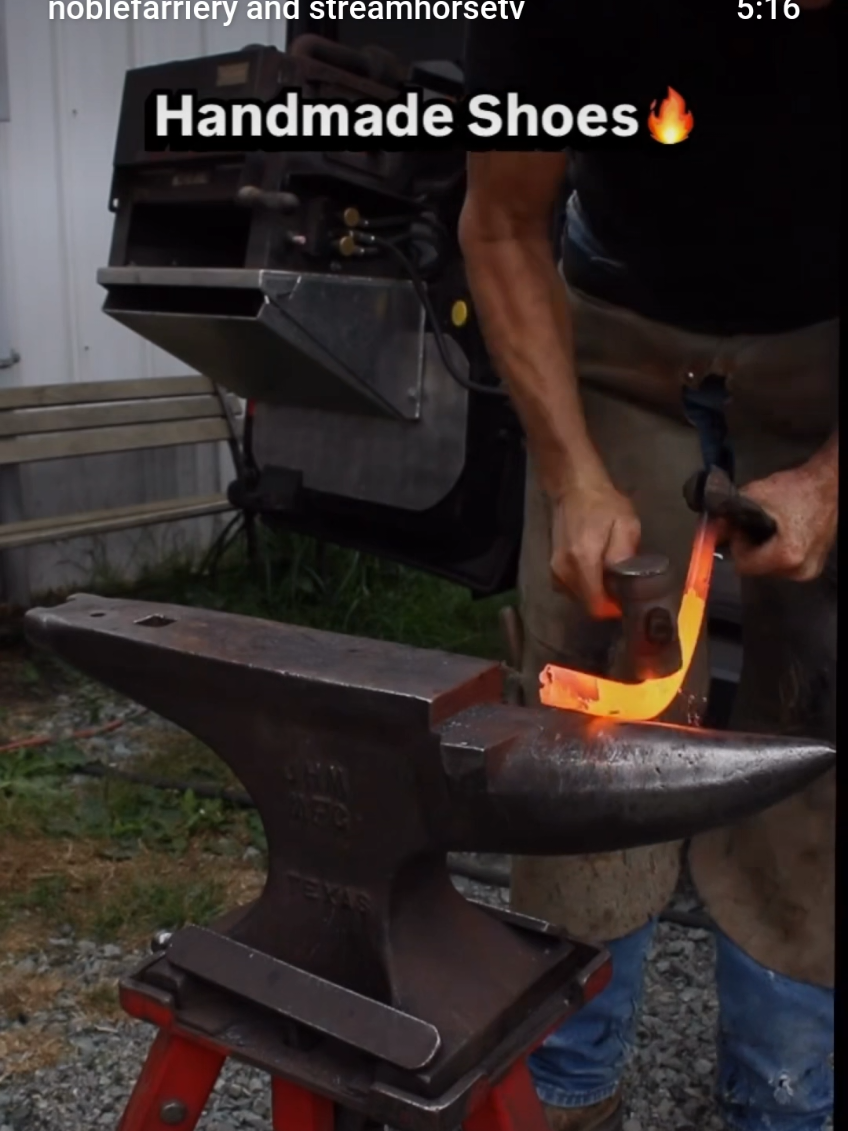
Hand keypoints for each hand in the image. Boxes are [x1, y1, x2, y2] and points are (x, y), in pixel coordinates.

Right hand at [550, 475, 641, 616]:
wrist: (574, 489)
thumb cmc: (604, 504)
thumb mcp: (626, 524)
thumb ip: (624, 554)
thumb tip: (623, 582)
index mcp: (583, 560)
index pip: (595, 604)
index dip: (613, 607)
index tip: (627, 598)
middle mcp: (564, 570)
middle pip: (587, 603)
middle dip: (606, 599)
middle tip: (622, 583)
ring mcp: (555, 570)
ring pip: (578, 598)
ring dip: (595, 592)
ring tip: (609, 574)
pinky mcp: (552, 569)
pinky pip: (570, 589)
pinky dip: (584, 586)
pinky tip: (594, 570)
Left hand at [727, 445, 837, 580]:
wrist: (827, 485)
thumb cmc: (796, 489)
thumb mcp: (756, 495)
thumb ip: (728, 513)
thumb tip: (708, 528)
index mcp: (787, 555)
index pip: (743, 565)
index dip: (737, 544)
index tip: (740, 527)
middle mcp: (799, 570)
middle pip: (755, 569)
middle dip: (748, 548)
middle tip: (752, 526)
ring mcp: (808, 571)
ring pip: (767, 569)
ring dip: (761, 551)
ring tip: (768, 529)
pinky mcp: (813, 567)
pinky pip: (781, 566)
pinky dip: (774, 553)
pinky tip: (779, 535)